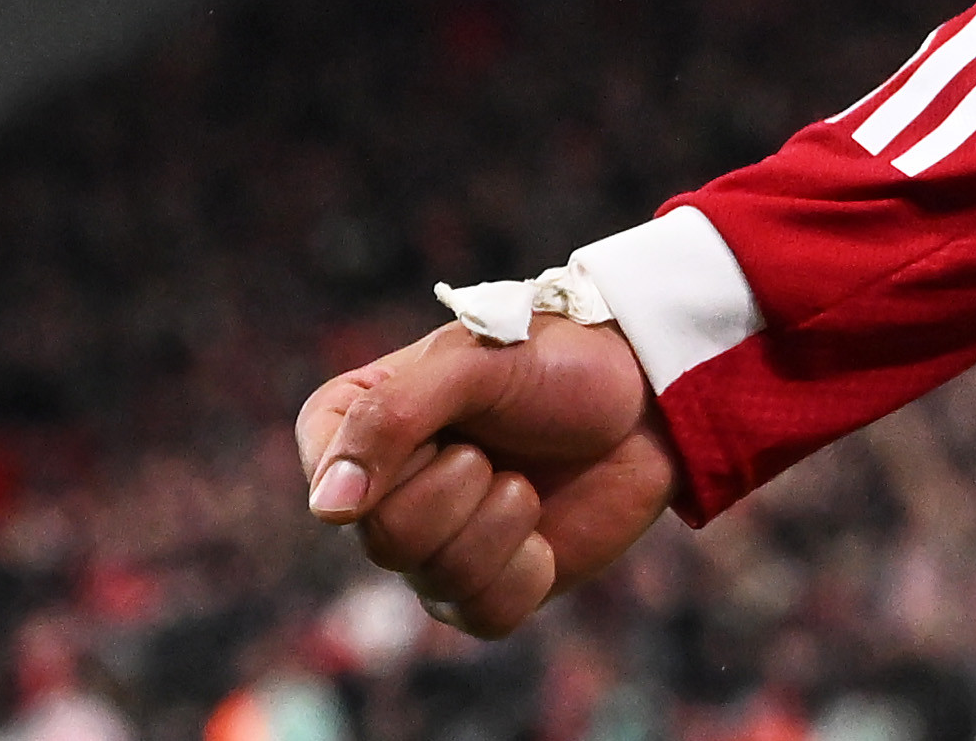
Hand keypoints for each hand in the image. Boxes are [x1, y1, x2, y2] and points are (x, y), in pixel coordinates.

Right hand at [293, 318, 675, 639]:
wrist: (646, 399)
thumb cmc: (558, 363)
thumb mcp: (477, 361)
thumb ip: (394, 415)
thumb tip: (330, 507)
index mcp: (351, 430)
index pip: (332, 484)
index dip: (401, 456)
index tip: (450, 414)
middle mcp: (376, 498)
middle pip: (386, 540)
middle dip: (463, 485)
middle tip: (494, 447)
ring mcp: (427, 550)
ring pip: (436, 579)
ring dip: (504, 519)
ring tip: (525, 478)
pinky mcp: (482, 590)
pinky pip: (485, 614)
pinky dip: (529, 568)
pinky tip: (543, 530)